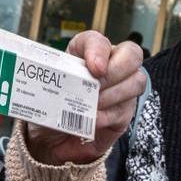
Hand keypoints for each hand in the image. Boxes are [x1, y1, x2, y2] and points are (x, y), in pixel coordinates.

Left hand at [25, 31, 145, 164]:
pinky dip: (108, 115)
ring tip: (93, 105)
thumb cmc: (50, 108)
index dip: (98, 50)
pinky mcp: (124, 111)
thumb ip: (52, 84)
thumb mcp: (44, 91)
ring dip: (113, 94)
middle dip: (115, 71)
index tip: (94, 67)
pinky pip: (126, 108)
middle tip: (97, 86)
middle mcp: (109, 65)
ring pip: (136, 80)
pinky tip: (93, 120)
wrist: (52, 140)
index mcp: (85, 53)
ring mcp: (121, 88)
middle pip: (131, 54)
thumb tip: (55, 83)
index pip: (97, 40)